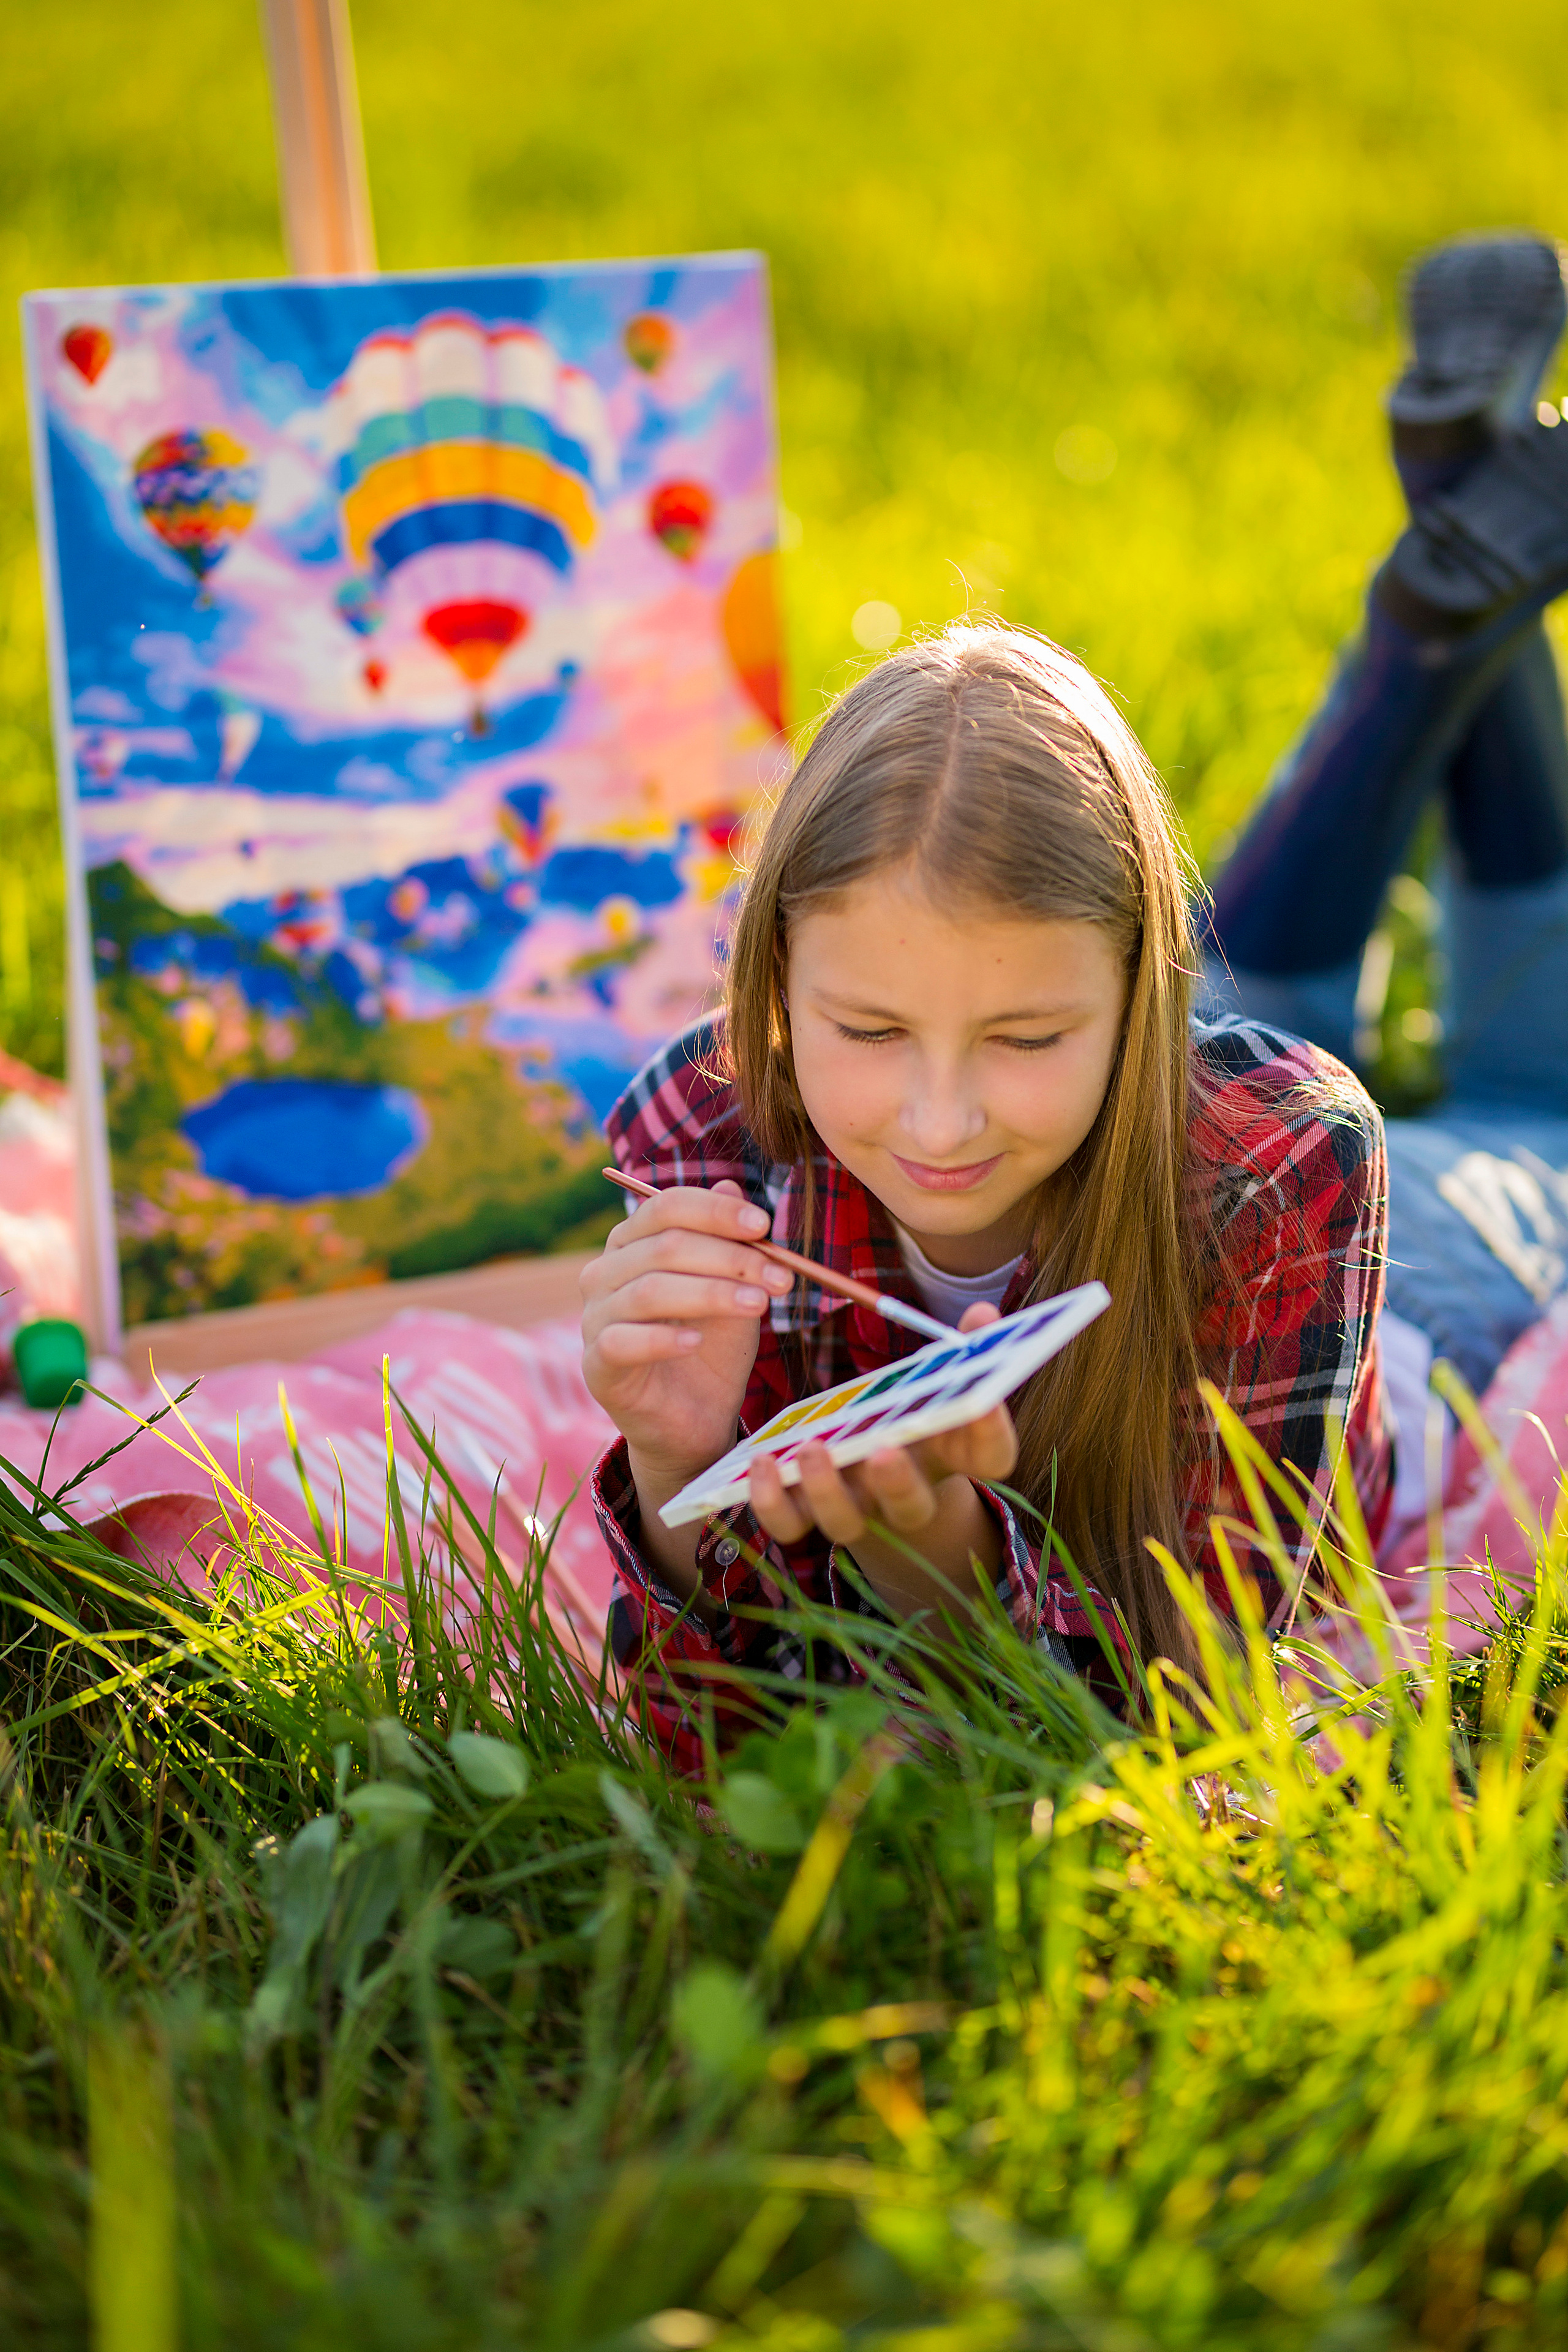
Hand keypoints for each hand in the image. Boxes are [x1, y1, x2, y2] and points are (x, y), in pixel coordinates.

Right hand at [581, 1177, 793, 1490]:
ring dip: (712, 1293)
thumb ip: (729, 1241)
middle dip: (730, 1257)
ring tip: (759, 1305)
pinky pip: (623, 1341)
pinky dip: (663, 1338)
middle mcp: (604, 1273)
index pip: (666, 1207)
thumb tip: (732, 1184)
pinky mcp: (596, 1365)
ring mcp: (594, 1319)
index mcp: (632, 1243)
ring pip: (650, 1290)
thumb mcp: (733, 1288)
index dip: (716, 1211)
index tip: (764, 1225)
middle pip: (664, 1246)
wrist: (694, 1420)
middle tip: (781, 1277)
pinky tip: (696, 1342)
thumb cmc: (711, 1348)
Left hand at [744, 1303, 1017, 1626]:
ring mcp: (858, 1511)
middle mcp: (907, 1497)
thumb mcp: (938, 1386)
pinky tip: (762, 1461)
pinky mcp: (809, 1514)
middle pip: (911, 1505)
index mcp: (952, 1459)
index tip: (986, 1401)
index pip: (990, 1458)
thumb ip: (959, 1354)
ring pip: (846, 1522)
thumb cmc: (913, 1416)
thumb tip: (984, 1314)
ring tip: (814, 1447)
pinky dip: (772, 1500)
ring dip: (828, 1489)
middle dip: (898, 1480)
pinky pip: (790, 1524)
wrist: (877, 1477)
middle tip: (886, 1447)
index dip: (993, 1434)